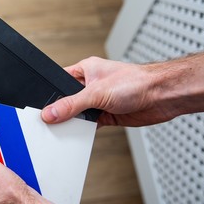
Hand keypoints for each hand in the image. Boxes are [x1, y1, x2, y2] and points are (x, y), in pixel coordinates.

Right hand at [41, 57, 181, 126]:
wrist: (162, 96)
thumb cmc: (137, 81)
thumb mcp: (96, 93)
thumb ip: (71, 105)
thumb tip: (51, 113)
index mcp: (85, 70)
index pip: (59, 81)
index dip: (49, 94)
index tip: (40, 108)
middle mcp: (90, 85)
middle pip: (67, 100)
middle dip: (61, 111)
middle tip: (51, 121)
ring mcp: (98, 101)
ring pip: (78, 114)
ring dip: (74, 121)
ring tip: (65, 128)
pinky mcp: (106, 114)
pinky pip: (89, 124)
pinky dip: (84, 130)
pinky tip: (80, 133)